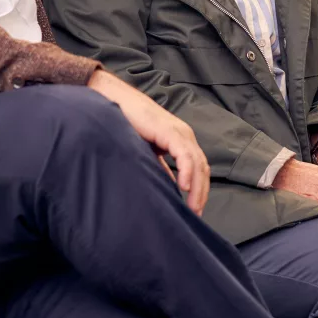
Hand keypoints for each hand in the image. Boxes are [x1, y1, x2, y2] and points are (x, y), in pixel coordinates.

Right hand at [87, 70, 209, 214]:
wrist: (115, 101)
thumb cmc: (128, 123)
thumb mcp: (147, 151)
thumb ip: (158, 166)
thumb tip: (166, 186)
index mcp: (181, 141)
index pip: (198, 168)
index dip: (200, 190)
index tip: (194, 211)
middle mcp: (184, 136)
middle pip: (202, 168)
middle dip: (201, 193)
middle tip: (195, 215)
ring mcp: (179, 133)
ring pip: (197, 163)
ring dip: (197, 188)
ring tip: (192, 208)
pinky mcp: (169, 131)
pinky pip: (184, 154)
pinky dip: (186, 171)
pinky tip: (183, 187)